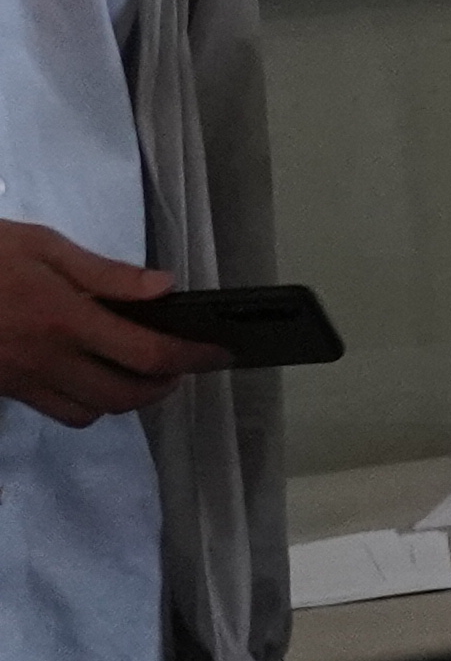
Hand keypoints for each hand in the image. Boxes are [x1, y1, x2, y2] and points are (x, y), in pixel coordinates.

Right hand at [0, 221, 198, 426]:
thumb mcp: (41, 246)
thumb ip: (105, 274)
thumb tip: (164, 289)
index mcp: (64, 320)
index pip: (148, 354)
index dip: (193, 359)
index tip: (219, 354)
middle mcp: (45, 360)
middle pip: (123, 399)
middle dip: (162, 388)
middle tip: (178, 364)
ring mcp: (19, 381)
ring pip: (88, 414)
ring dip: (123, 400)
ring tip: (135, 368)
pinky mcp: (0, 389)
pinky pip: (54, 410)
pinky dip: (83, 402)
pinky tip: (85, 372)